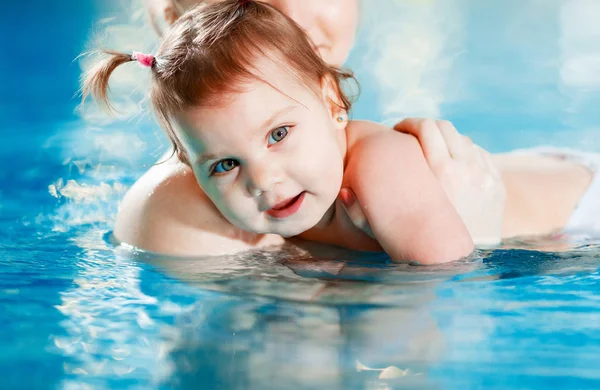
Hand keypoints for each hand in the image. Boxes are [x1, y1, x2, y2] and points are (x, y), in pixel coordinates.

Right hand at [340, 118, 504, 245]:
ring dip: (445, 140)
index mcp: (442, 173)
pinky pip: (480, 154)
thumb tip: (343, 192)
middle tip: (410, 135)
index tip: (398, 131)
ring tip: (431, 150)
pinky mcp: (496, 183)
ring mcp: (485, 174)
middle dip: (424, 126)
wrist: (465, 265)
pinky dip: (464, 153)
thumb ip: (362, 215)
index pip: (425, 127)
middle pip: (444, 127)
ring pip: (463, 139)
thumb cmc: (423, 250)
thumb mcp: (391, 233)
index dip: (408, 124)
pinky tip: (452, 164)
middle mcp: (467, 168)